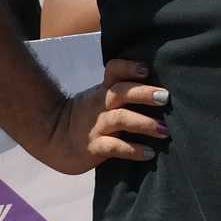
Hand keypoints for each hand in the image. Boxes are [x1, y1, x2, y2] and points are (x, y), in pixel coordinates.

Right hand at [31, 58, 170, 174]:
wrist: (54, 138)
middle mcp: (100, 105)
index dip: (128, 67)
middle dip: (143, 93)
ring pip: (120, 119)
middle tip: (165, 97)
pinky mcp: (94, 148)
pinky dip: (133, 150)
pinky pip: (114, 147)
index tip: (146, 69)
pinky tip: (149, 153)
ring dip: (144, 123)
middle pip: (120, 92)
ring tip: (164, 129)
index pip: (113, 71)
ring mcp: (96, 126)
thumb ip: (123, 92)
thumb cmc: (88, 115)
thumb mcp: (100, 97)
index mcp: (103, 90)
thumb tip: (162, 92)